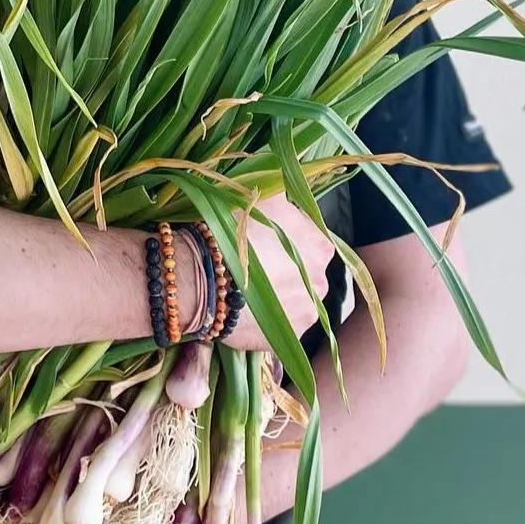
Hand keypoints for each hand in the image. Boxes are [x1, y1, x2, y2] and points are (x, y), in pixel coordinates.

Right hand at [223, 194, 334, 349]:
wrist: (203, 278)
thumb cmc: (232, 232)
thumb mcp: (263, 198)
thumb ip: (284, 194)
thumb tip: (289, 184)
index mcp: (320, 247)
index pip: (308, 241)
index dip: (283, 240)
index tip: (261, 242)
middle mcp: (321, 282)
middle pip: (303, 274)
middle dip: (282, 270)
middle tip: (252, 266)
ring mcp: (305, 314)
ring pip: (292, 302)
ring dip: (275, 296)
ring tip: (245, 290)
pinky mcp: (285, 339)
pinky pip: (278, 327)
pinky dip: (264, 320)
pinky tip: (244, 310)